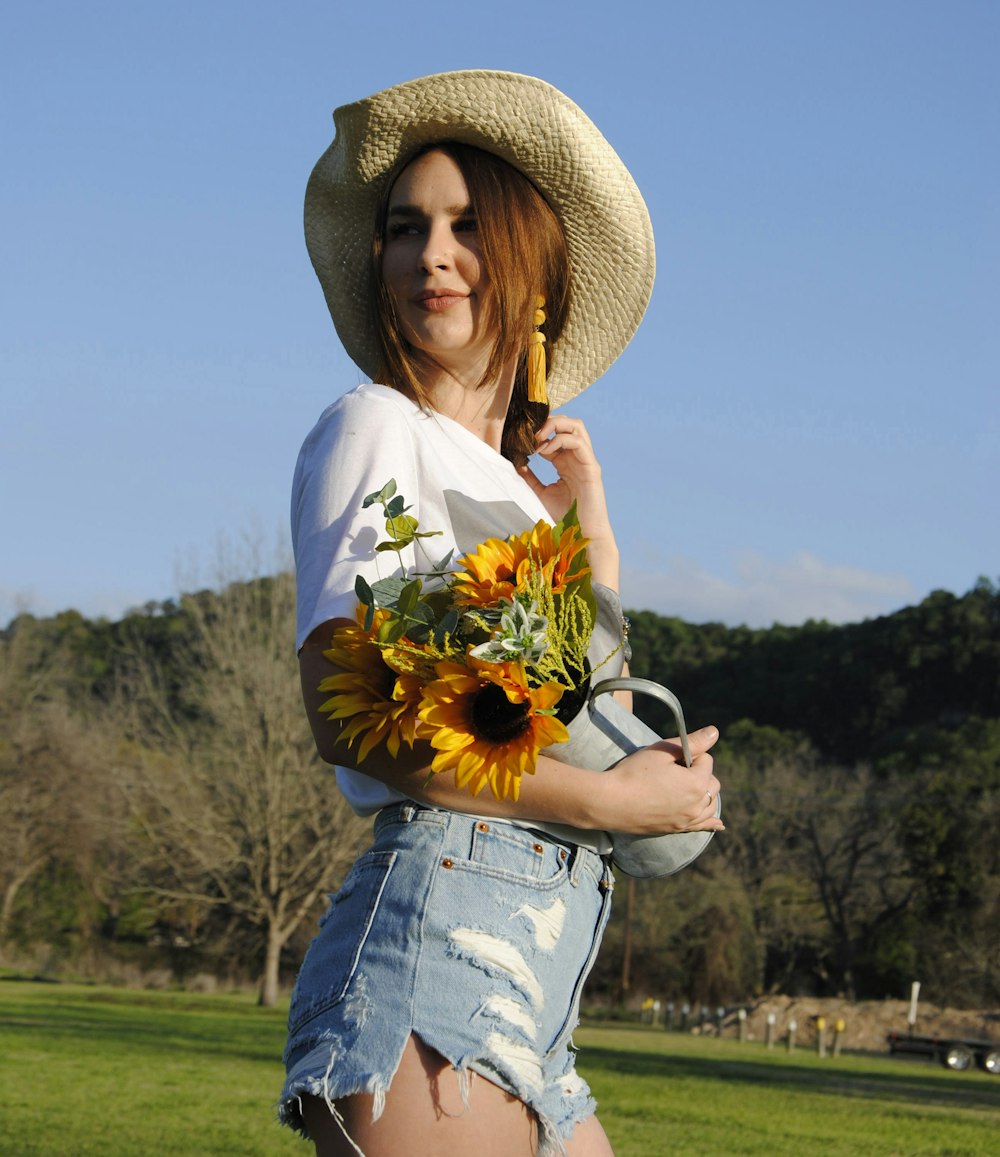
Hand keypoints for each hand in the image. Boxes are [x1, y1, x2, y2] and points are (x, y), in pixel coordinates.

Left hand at [519, 415, 618, 586]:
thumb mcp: (541, 494)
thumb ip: (531, 479)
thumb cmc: (565, 516)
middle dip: (549, 421)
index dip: (540, 431)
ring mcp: (586, 460)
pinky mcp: (592, 467)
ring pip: (577, 426)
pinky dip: (560, 441)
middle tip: (531, 433)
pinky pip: (578, 443)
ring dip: (555, 426)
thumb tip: (518, 465)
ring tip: (538, 438)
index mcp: (567, 462)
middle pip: (569, 423)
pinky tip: (546, 451)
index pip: (557, 433)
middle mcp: (577, 457)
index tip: (523, 440)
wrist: (582, 533)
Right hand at [593, 726, 723, 835]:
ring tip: (689, 786)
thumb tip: (715, 731)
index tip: (670, 757)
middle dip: (699, 773)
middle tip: (673, 769)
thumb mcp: (662, 751)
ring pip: (710, 804)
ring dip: (705, 793)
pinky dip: (711, 822)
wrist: (610, 802)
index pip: (707, 761)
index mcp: (697, 784)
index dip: (690, 755)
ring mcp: (687, 820)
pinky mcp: (677, 829)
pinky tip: (718, 824)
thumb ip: (693, 742)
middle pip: (712, 783)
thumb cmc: (634, 772)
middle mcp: (697, 805)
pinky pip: (702, 826)